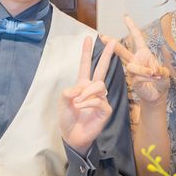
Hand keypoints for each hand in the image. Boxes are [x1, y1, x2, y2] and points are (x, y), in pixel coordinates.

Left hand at [59, 36, 114, 155]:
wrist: (73, 136)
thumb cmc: (68, 119)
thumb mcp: (62, 104)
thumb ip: (68, 93)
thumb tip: (78, 89)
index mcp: (82, 85)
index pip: (86, 66)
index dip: (87, 52)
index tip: (88, 38)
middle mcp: (93, 90)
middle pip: (102, 69)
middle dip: (106, 55)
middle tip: (112, 41)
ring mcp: (101, 99)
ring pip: (99, 85)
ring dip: (87, 92)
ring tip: (78, 102)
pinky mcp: (105, 110)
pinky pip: (99, 100)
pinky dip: (88, 103)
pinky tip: (81, 107)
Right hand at [103, 16, 169, 104]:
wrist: (156, 97)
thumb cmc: (161, 83)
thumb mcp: (165, 75)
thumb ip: (161, 72)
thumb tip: (153, 71)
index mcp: (144, 54)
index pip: (137, 38)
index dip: (131, 27)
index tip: (125, 17)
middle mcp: (136, 60)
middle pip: (123, 50)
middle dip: (113, 43)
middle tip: (102, 36)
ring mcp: (133, 70)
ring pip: (132, 66)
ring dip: (145, 70)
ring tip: (155, 74)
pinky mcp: (132, 80)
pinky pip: (138, 76)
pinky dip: (148, 78)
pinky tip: (154, 79)